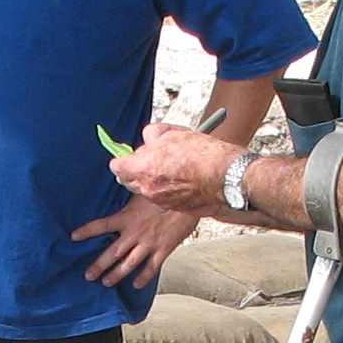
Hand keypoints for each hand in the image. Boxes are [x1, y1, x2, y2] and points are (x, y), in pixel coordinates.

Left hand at [71, 192, 198, 288]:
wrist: (190, 201)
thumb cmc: (167, 191)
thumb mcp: (144, 188)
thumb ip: (131, 186)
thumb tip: (121, 173)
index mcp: (127, 217)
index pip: (101, 225)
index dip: (86, 231)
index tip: (73, 237)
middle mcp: (135, 233)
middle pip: (112, 253)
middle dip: (98, 266)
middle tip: (88, 276)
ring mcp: (149, 243)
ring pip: (128, 264)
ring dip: (116, 275)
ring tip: (106, 283)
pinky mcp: (163, 250)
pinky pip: (151, 268)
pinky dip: (143, 277)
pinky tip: (136, 284)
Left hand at [111, 120, 239, 217]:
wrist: (225, 175)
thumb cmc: (201, 154)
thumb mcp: (171, 133)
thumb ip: (152, 135)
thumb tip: (148, 138)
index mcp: (142, 168)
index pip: (116, 167)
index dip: (123, 159)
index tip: (128, 156)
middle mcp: (148, 189)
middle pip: (128, 181)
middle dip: (136, 170)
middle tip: (150, 159)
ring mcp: (161, 202)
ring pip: (146, 190)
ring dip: (152, 181)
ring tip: (170, 168)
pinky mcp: (175, 208)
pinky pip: (162, 198)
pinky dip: (167, 190)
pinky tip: (181, 179)